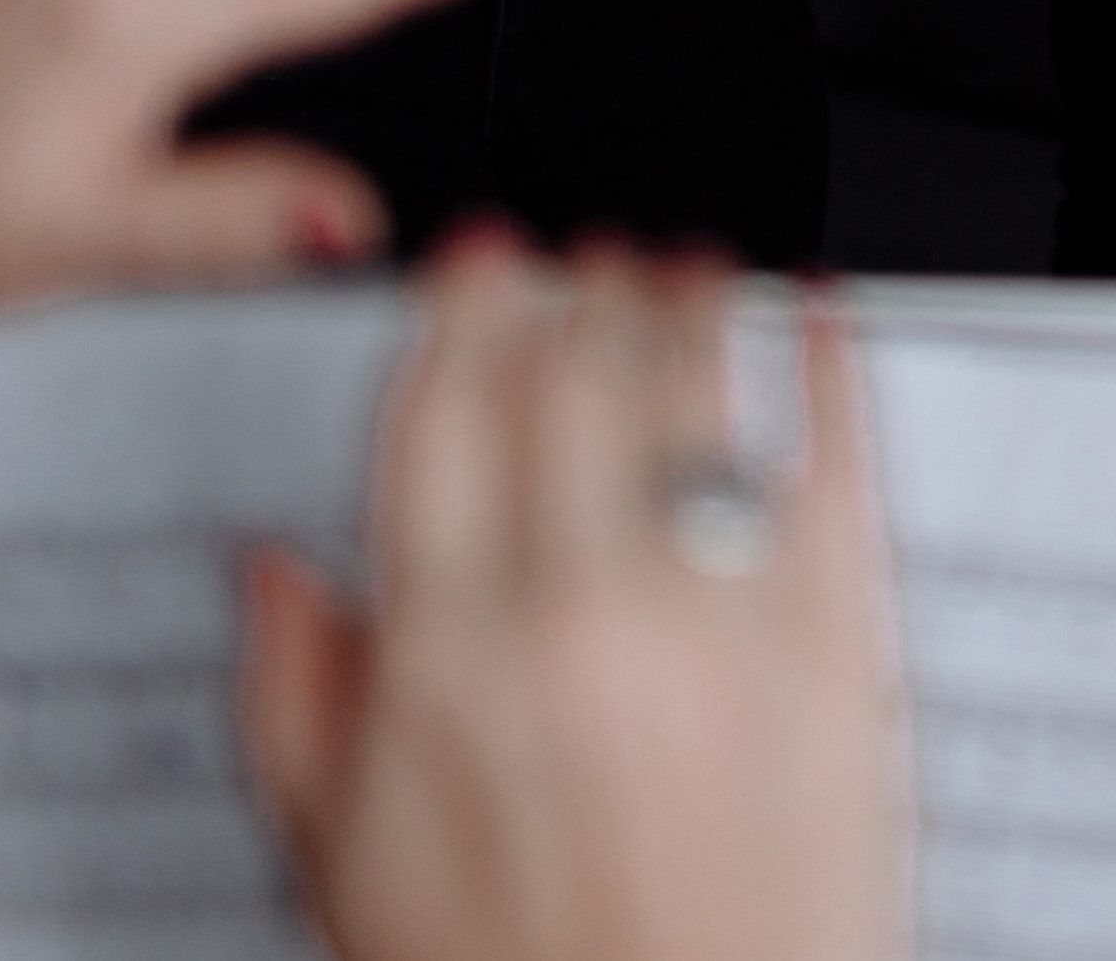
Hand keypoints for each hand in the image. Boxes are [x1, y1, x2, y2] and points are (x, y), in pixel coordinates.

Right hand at [242, 231, 909, 960]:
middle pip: (570, 372)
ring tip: (681, 264)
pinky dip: (824, 366)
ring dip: (685, 297)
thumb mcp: (346, 863)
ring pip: (699, 387)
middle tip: (579, 254)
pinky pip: (836, 461)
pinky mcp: (844, 650)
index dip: (458, 304)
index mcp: (446, 654)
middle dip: (573, 282)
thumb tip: (271, 573)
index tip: (472, 259)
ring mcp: (722, 622)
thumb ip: (295, 700)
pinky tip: (816, 317)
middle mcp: (581, 613)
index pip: (443, 409)